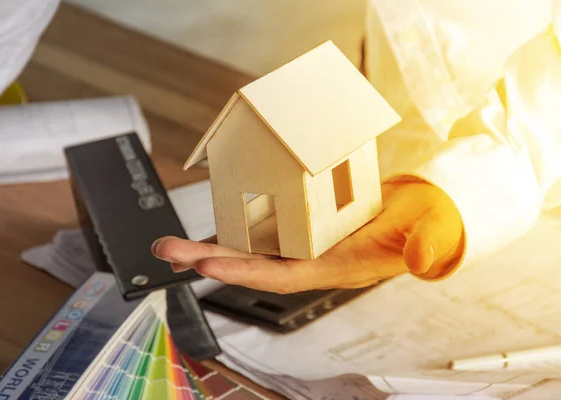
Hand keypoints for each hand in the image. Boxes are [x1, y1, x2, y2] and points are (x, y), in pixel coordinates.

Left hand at [152, 179, 463, 293]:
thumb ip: (425, 245)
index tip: (209, 261)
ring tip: (168, 243)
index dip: (246, 270)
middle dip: (208, 258)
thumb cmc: (424, 225)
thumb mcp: (431, 231)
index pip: (283, 275)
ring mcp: (302, 243)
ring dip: (209, 245)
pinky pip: (260, 228)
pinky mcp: (300, 226)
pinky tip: (206, 223)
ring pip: (248, 247)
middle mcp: (311, 259)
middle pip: (252, 263)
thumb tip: (418, 261)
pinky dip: (232, 226)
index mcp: (335, 266)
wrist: (418, 213)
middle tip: (166, 252)